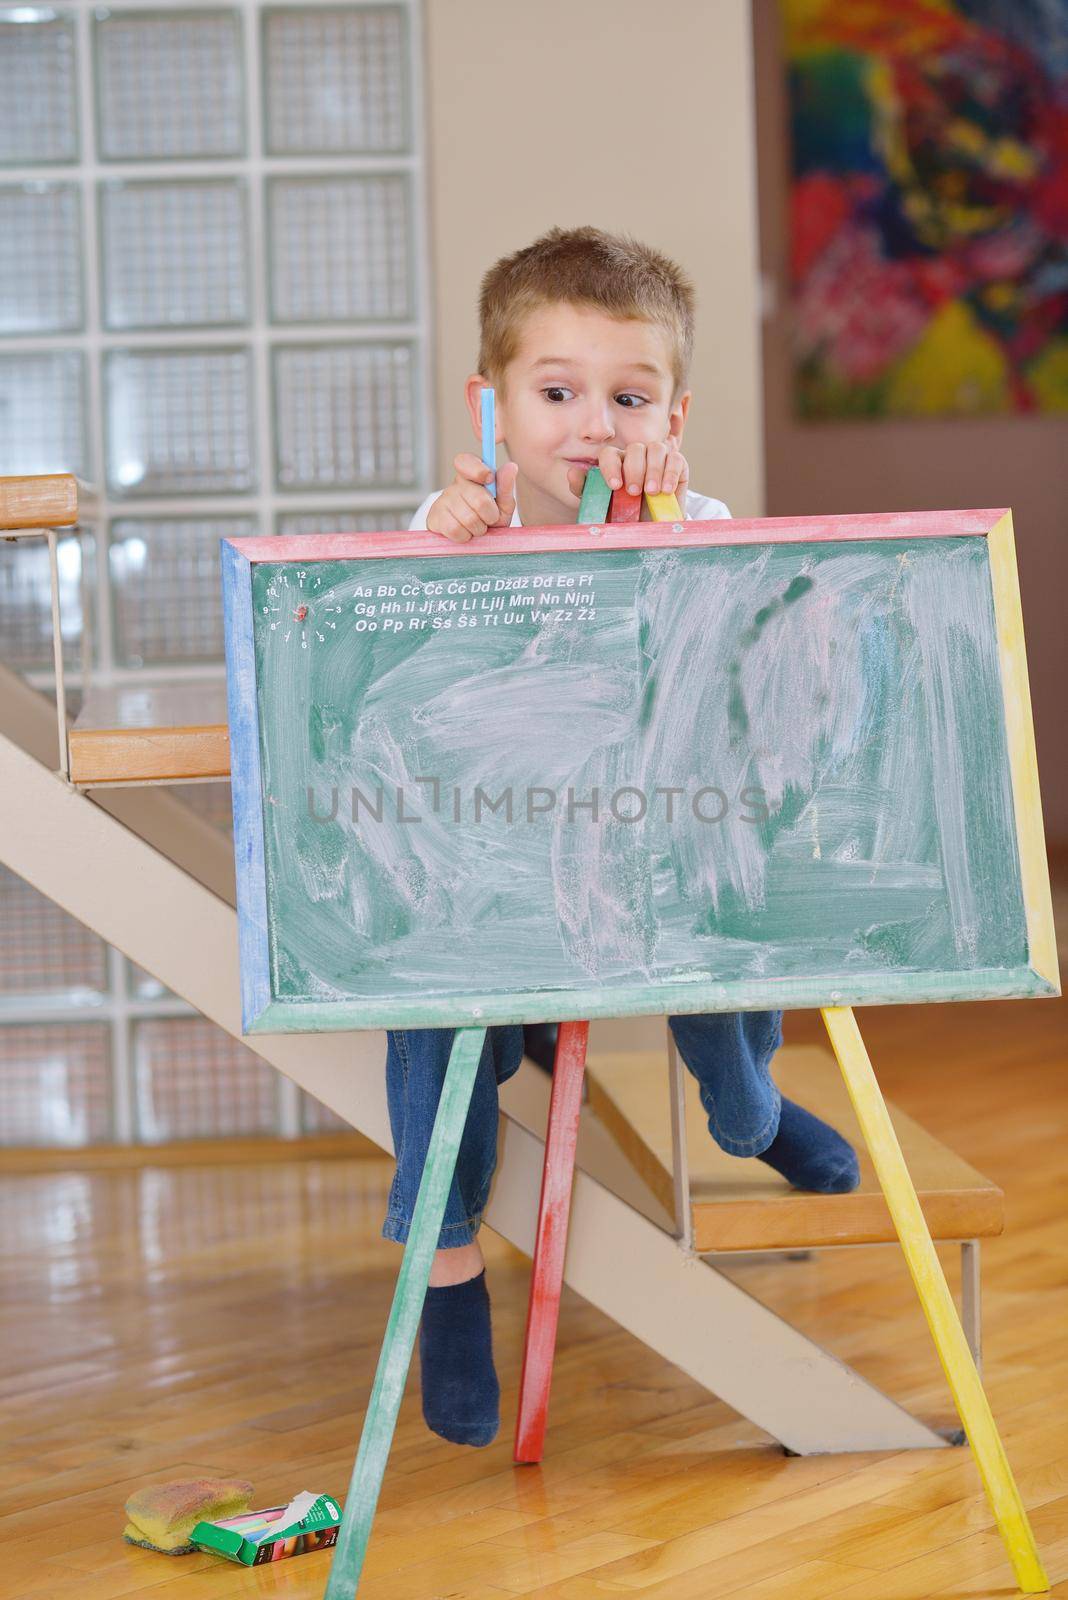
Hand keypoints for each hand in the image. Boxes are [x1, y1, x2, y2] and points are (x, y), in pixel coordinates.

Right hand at [425, 454, 518, 541]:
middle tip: (488, 519)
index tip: (489, 479)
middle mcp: (456, 485)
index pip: (465, 461)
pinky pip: (455, 529)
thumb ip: (506, 487)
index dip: (478, 470)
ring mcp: (443, 500)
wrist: (472, 542)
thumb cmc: (488, 521)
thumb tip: (511, 466)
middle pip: (479, 499)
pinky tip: (464, 534)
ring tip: (476, 528)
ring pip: (468, 518)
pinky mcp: (434, 518)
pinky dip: (464, 536)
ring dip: (478, 529)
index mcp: (472, 476)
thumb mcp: (503, 506)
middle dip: (490, 516)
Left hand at [566, 440, 688, 508]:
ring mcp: (657, 458)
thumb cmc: (625, 517)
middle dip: (634, 470)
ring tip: (651, 492)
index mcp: (616, 463)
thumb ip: (587, 491)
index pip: (610, 454)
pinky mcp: (677, 465)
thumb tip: (571, 473)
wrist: (652, 531)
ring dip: (653, 470)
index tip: (615, 486)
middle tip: (633, 493)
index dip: (611, 467)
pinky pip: (675, 458)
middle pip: (635, 448)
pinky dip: (670, 473)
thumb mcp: (604, 508)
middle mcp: (636, 457)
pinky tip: (665, 490)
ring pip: (656, 448)